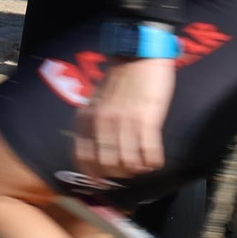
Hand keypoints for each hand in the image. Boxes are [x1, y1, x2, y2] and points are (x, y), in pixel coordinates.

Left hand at [74, 57, 174, 179]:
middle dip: (119, 175)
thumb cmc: (119, 81)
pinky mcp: (147, 120)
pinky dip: (153, 163)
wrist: (137, 55)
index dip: (93, 176)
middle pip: (107, 167)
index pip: (82, 159)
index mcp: (85, 119)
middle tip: (128, 170)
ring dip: (137, 170)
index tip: (103, 182)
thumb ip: (94, 125)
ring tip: (142, 163)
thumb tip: (97, 154)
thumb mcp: (96, 103)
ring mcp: (123, 122)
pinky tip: (154, 159)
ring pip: (128, 165)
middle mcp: (101, 123)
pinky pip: (149, 155)